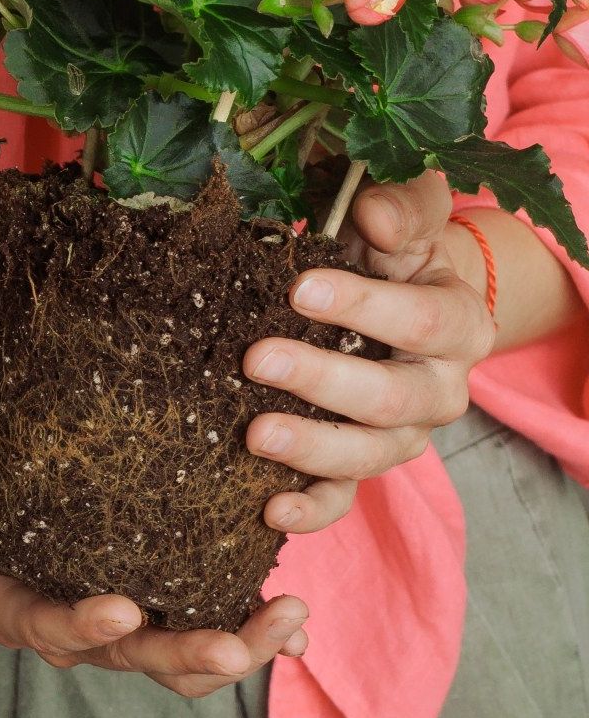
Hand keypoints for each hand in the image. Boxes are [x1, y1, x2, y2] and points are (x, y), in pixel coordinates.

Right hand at [0, 418, 308, 698]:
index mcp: (16, 608)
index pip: (50, 629)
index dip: (84, 628)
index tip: (122, 609)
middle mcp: (76, 630)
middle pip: (135, 660)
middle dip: (188, 656)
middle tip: (236, 647)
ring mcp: (126, 622)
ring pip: (183, 658)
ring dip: (240, 647)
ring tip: (290, 620)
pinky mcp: (166, 602)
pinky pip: (213, 627)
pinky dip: (256, 633)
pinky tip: (300, 630)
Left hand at [246, 169, 496, 536]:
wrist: (403, 299)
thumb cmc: (397, 254)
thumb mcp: (410, 218)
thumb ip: (402, 207)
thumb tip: (374, 216)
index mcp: (462, 325)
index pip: (423, 320)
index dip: (363, 306)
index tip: (299, 288)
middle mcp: (441, 391)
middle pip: (392, 398)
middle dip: (322, 381)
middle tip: (256, 359)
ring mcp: (404, 437)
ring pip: (369, 455)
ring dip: (311, 447)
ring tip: (255, 433)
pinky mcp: (365, 467)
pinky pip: (344, 499)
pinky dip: (311, 510)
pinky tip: (270, 507)